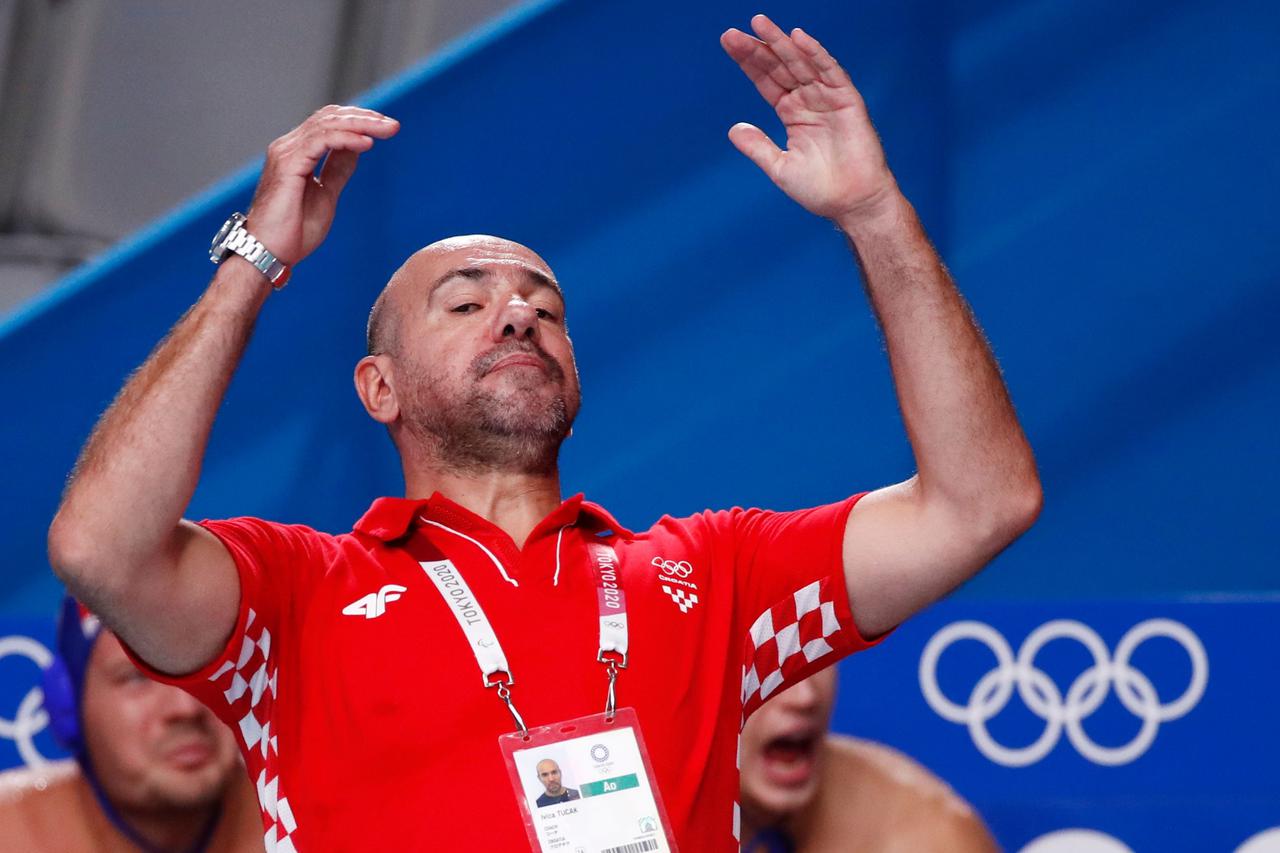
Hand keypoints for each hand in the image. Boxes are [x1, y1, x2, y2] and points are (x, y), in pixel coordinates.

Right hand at [245, 105, 398, 265]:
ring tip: (386, 129)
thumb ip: (338, 170)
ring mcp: (285, 153)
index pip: (328, 122)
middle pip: (330, 117)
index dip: (358, 120)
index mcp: (297, 153)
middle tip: (393, 126)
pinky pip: (320, 141)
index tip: (386, 127)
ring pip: (327, 124)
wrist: (269, 254)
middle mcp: (288, 147)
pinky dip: (346, 139)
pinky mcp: (287, 165)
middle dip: (365, 117)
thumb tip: (356, 149)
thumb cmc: (293, 231)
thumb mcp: (326, 194)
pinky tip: (367, 143)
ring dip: (361, 124)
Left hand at [721, 16, 897, 224]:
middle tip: (734, 32)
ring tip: (760, 24)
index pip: (766, 80)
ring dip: (782, 43)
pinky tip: (798, 38)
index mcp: (792, 113)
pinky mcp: (848, 100)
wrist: (852, 203)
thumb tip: (732, 129)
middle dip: (758, 48)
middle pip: (780, 67)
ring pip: (802, 63)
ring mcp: (828, 98)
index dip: (749, 62)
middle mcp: (809, 100)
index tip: (728, 43)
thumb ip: (758, 147)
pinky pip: (831, 72)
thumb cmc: (820, 189)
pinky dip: (816, 54)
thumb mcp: (780, 168)